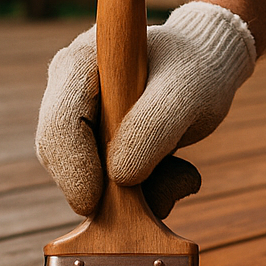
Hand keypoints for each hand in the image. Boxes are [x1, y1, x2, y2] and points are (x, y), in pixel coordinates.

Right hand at [35, 1, 256, 217]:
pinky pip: (101, 183)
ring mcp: (77, 117)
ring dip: (123, 195)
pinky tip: (173, 177)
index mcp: (80, 63)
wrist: (207, 70)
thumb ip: (153, 127)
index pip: (59, 123)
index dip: (75, 167)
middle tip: (147, 202)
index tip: (98, 202)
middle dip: (97, 187)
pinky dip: (135, 195)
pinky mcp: (93, 144)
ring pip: (77, 174)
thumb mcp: (186, 92)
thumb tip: (118, 174)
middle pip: (58, 153)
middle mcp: (68, 89)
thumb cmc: (197, 71)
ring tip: (178, 178)